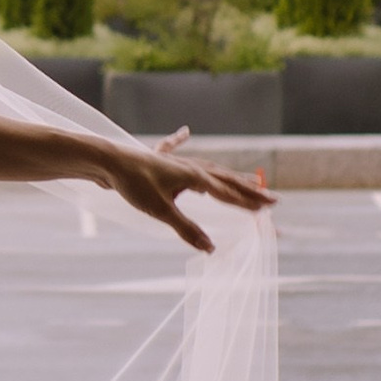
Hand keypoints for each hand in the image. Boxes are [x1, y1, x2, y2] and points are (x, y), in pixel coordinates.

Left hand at [100, 132, 273, 250]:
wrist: (107, 161)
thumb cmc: (134, 184)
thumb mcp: (162, 211)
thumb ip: (187, 230)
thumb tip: (211, 249)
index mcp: (195, 177)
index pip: (228, 193)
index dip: (250, 203)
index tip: (270, 210)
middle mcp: (190, 167)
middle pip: (226, 179)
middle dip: (250, 191)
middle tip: (272, 199)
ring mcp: (176, 162)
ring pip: (210, 168)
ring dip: (230, 176)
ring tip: (248, 178)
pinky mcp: (159, 161)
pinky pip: (175, 150)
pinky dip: (181, 141)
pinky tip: (185, 131)